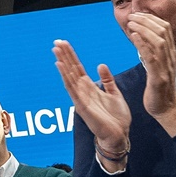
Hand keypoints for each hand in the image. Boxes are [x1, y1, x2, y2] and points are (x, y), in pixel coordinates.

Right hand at [53, 39, 131, 168]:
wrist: (119, 135)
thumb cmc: (117, 118)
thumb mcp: (114, 94)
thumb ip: (107, 80)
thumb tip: (100, 65)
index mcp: (90, 88)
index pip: (78, 68)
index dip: (71, 55)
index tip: (64, 43)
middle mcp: (83, 91)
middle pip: (71, 69)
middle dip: (64, 55)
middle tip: (57, 41)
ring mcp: (80, 98)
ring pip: (69, 76)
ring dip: (62, 62)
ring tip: (56, 49)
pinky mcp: (81, 105)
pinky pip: (71, 88)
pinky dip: (65, 76)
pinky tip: (60, 65)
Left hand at [124, 13, 175, 134]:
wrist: (166, 108)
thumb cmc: (158, 87)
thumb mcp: (158, 65)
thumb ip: (153, 51)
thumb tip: (143, 36)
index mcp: (170, 54)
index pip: (166, 29)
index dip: (153, 18)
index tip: (139, 14)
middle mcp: (170, 58)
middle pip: (163, 31)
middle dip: (147, 20)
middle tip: (132, 15)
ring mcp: (165, 67)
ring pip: (158, 42)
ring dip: (144, 29)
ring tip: (131, 23)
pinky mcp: (158, 78)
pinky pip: (152, 58)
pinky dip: (142, 44)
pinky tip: (133, 36)